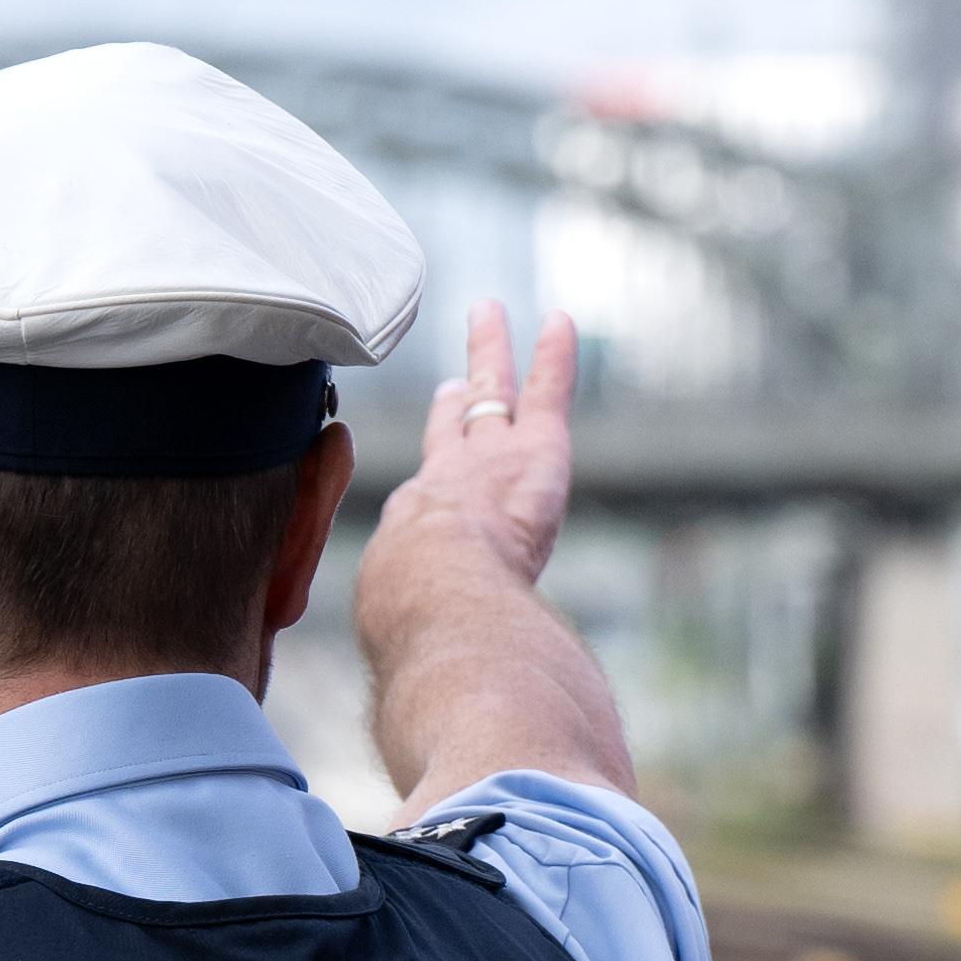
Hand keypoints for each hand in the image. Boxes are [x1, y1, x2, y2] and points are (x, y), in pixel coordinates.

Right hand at [388, 300, 578, 596]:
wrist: (435, 592)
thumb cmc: (416, 616)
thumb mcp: (401, 613)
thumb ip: (407, 614)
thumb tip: (410, 648)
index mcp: (421, 522)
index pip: (433, 480)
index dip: (435, 455)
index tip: (437, 429)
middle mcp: (452, 479)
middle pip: (454, 427)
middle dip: (455, 402)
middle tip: (454, 382)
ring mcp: (492, 457)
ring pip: (493, 390)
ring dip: (490, 350)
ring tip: (487, 312)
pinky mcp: (537, 449)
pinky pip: (547, 389)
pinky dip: (553, 354)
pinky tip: (559, 321)